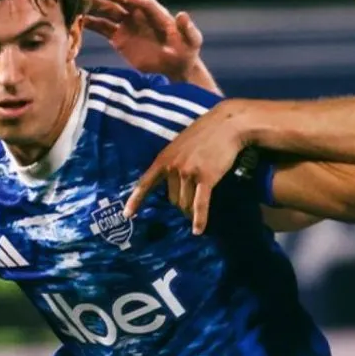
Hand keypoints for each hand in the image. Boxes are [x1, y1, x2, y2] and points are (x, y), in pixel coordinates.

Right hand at [87, 0, 203, 79]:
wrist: (175, 66)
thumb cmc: (186, 51)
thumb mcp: (192, 41)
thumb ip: (188, 29)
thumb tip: (183, 15)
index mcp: (157, 13)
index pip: (145, 3)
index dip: (137, 0)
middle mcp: (139, 15)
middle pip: (123, 0)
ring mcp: (127, 25)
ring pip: (109, 11)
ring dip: (96, 7)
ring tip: (80, 4)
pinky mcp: (118, 37)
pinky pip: (102, 27)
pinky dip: (90, 23)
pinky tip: (78, 21)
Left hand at [124, 100, 249, 233]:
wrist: (227, 124)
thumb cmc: (205, 133)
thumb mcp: (180, 145)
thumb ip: (173, 162)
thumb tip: (173, 185)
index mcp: (163, 158)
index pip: (145, 183)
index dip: (136, 200)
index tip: (127, 215)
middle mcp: (172, 167)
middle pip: (172, 199)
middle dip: (182, 204)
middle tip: (192, 202)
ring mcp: (188, 173)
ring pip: (186, 203)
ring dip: (191, 211)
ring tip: (199, 210)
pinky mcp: (206, 178)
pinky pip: (200, 204)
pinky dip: (199, 219)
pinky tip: (198, 231)